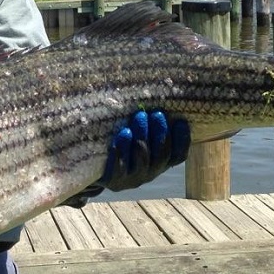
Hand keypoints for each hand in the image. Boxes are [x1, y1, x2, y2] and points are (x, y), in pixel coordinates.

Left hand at [61, 110, 190, 207]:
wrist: (91, 169)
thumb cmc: (121, 144)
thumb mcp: (139, 134)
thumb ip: (151, 122)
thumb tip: (163, 92)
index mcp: (159, 163)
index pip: (178, 155)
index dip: (182, 140)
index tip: (181, 121)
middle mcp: (149, 172)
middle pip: (161, 155)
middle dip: (160, 133)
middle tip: (156, 114)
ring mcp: (132, 179)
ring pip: (142, 161)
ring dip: (142, 138)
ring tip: (138, 118)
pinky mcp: (113, 181)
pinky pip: (118, 168)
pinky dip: (121, 151)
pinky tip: (122, 135)